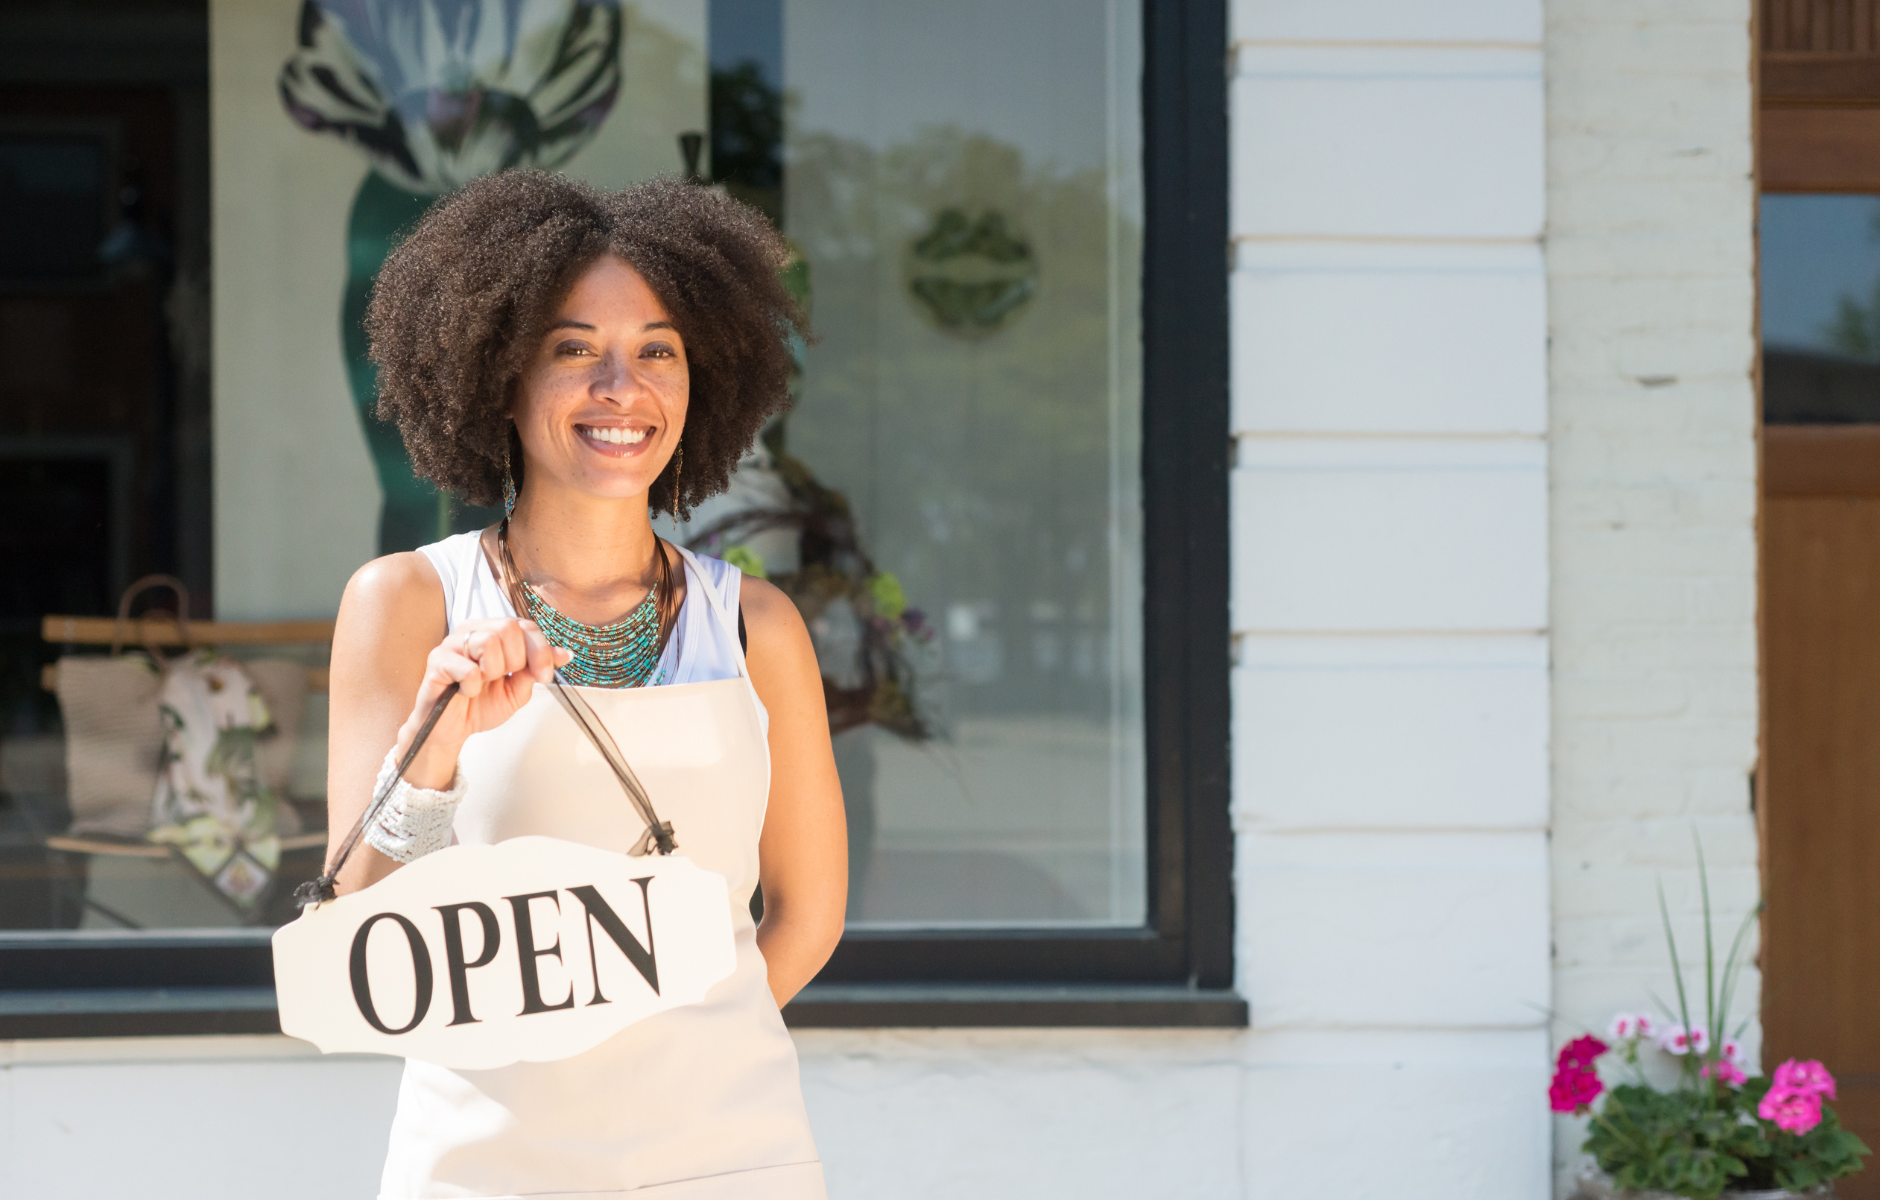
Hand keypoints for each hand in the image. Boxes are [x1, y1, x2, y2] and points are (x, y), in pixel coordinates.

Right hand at [396, 618, 571, 788]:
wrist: (452, 730)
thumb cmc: (481, 705)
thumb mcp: (518, 690)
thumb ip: (537, 670)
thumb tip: (565, 654)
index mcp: (493, 632)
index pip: (525, 625)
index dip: (540, 650)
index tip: (544, 676)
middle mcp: (471, 630)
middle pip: (508, 627)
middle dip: (516, 660)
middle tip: (503, 679)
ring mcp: (452, 643)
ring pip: (488, 641)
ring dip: (493, 671)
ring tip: (482, 683)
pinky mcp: (436, 661)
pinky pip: (467, 668)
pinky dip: (472, 686)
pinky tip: (465, 692)